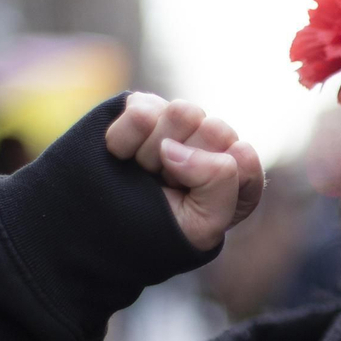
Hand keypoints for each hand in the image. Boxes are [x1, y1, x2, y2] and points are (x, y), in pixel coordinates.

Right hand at [104, 92, 264, 251]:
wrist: (98, 229)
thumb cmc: (159, 231)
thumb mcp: (202, 225)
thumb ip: (218, 183)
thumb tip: (173, 146)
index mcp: (237, 174)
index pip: (242, 158)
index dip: (214, 183)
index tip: (193, 201)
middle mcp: (211, 143)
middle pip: (215, 129)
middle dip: (185, 166)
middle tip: (166, 186)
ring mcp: (176, 124)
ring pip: (182, 112)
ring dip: (155, 152)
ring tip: (146, 171)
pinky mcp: (142, 109)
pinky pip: (139, 110)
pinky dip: (125, 141)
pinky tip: (123, 157)